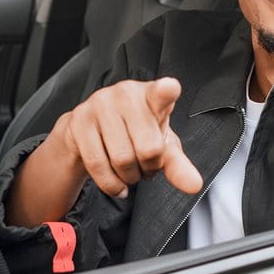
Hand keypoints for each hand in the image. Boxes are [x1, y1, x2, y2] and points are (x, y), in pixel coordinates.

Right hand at [58, 77, 202, 197]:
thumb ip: (178, 164)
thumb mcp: (160, 145)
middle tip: (145, 164)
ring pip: (122, 160)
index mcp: (152, 94)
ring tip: (130, 170)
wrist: (91, 129)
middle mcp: (126, 94)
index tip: (170, 88)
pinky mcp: (79, 121)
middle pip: (148, 148)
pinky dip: (111, 184)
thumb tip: (194, 185)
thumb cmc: (134, 132)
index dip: (167, 91)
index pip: (162, 92)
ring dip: (130, 177)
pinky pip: (98, 165)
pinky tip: (117, 182)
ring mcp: (100, 104)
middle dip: (150, 168)